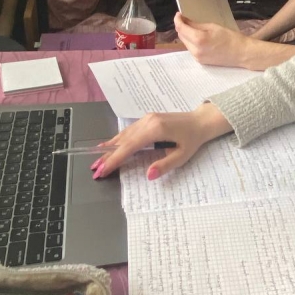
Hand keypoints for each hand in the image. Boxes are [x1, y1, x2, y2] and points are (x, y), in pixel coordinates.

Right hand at [92, 103, 230, 179]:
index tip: (103, 170)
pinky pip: (129, 131)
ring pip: (124, 135)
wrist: (200, 120)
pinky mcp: (147, 119)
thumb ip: (165, 165)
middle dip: (108, 156)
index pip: (130, 147)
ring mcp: (146, 119)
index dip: (115, 159)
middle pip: (123, 141)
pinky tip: (109, 145)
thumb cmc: (193, 139)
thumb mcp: (183, 155)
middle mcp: (147, 122)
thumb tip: (148, 175)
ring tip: (98, 161)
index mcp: (155, 130)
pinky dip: (118, 140)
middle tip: (95, 170)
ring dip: (110, 148)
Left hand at [174, 13, 252, 67]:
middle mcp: (196, 50)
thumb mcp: (213, 26)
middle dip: (182, 27)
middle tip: (186, 19)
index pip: (181, 28)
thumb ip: (196, 24)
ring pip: (185, 43)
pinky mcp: (201, 61)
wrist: (241, 53)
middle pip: (181, 36)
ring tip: (194, 29)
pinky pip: (191, 49)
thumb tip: (185, 20)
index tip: (179, 15)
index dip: (178, 20)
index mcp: (199, 39)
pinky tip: (199, 38)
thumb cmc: (231, 38)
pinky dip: (192, 42)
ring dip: (187, 35)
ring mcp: (197, 57)